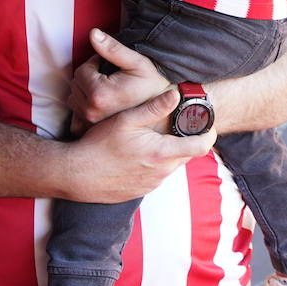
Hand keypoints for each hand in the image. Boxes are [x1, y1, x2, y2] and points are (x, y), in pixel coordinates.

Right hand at [64, 91, 214, 202]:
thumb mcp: (126, 120)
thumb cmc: (99, 145)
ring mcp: (153, 184)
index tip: (206, 123)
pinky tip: (139, 153)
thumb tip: (176, 94)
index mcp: (162, 154)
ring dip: (169, 151)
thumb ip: (153, 108)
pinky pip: (158, 174)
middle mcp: (162, 172)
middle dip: (185, 139)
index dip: (209, 133)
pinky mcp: (143, 191)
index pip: (201, 146)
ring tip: (153, 138)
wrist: (77, 175)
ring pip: (172, 164)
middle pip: (187, 154)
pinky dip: (155, 163)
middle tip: (175, 124)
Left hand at [68, 28, 172, 132]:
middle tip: (109, 76)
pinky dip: (83, 106)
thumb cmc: (151, 83)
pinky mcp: (89, 130)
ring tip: (107, 89)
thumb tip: (93, 33)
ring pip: (74, 97)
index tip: (110, 65)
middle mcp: (91, 111)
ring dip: (86, 90)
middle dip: (89, 76)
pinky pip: (75, 113)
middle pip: (76, 84)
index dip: (95, 63)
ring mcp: (89, 122)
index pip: (82, 71)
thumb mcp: (136, 61)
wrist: (162, 110)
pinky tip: (100, 103)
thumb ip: (112, 48)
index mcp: (99, 93)